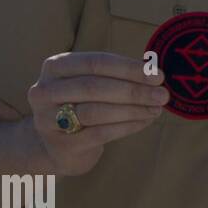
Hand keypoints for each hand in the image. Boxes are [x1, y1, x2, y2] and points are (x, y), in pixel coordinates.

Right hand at [26, 52, 168, 175]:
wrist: (58, 144)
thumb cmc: (83, 103)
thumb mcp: (93, 82)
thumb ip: (118, 75)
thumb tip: (156, 74)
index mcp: (55, 67)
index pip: (95, 62)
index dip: (129, 69)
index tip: (158, 76)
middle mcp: (45, 91)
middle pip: (94, 87)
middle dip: (134, 91)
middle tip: (162, 95)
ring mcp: (48, 119)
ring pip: (96, 111)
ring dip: (133, 109)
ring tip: (157, 108)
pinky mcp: (61, 144)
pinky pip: (100, 133)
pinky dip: (127, 126)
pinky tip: (145, 121)